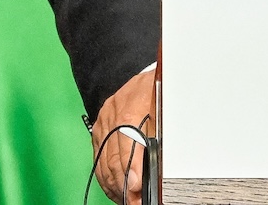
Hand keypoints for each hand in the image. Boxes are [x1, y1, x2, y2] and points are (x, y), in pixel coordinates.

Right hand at [91, 68, 154, 203]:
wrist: (146, 75)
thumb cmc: (163, 90)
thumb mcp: (168, 107)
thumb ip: (164, 133)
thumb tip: (163, 165)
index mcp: (133, 105)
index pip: (128, 143)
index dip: (132, 169)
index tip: (137, 187)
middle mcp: (114, 113)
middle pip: (114, 157)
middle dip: (124, 184)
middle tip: (136, 200)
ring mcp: (104, 121)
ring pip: (103, 161)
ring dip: (115, 185)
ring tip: (128, 199)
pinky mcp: (99, 128)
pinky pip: (98, 158)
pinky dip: (107, 177)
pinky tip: (117, 189)